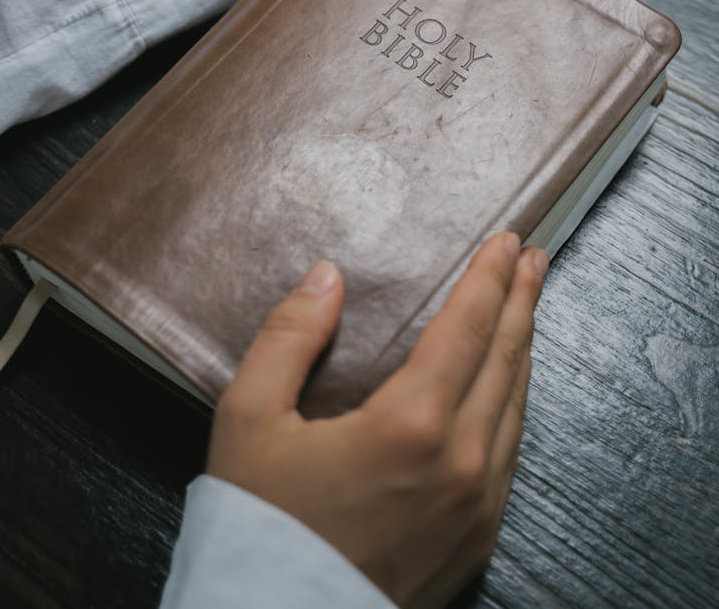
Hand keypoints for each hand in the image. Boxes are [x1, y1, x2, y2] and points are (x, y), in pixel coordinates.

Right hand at [207, 231, 547, 607]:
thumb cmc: (259, 527)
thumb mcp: (249, 419)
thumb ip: (289, 337)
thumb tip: (327, 278)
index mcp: (411, 425)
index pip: (466, 329)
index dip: (489, 279)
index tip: (508, 242)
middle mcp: (461, 463)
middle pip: (504, 360)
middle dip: (521, 301)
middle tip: (534, 260)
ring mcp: (477, 508)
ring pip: (516, 407)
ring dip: (522, 348)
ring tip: (526, 309)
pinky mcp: (476, 542)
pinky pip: (511, 456)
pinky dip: (515, 405)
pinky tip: (507, 389)